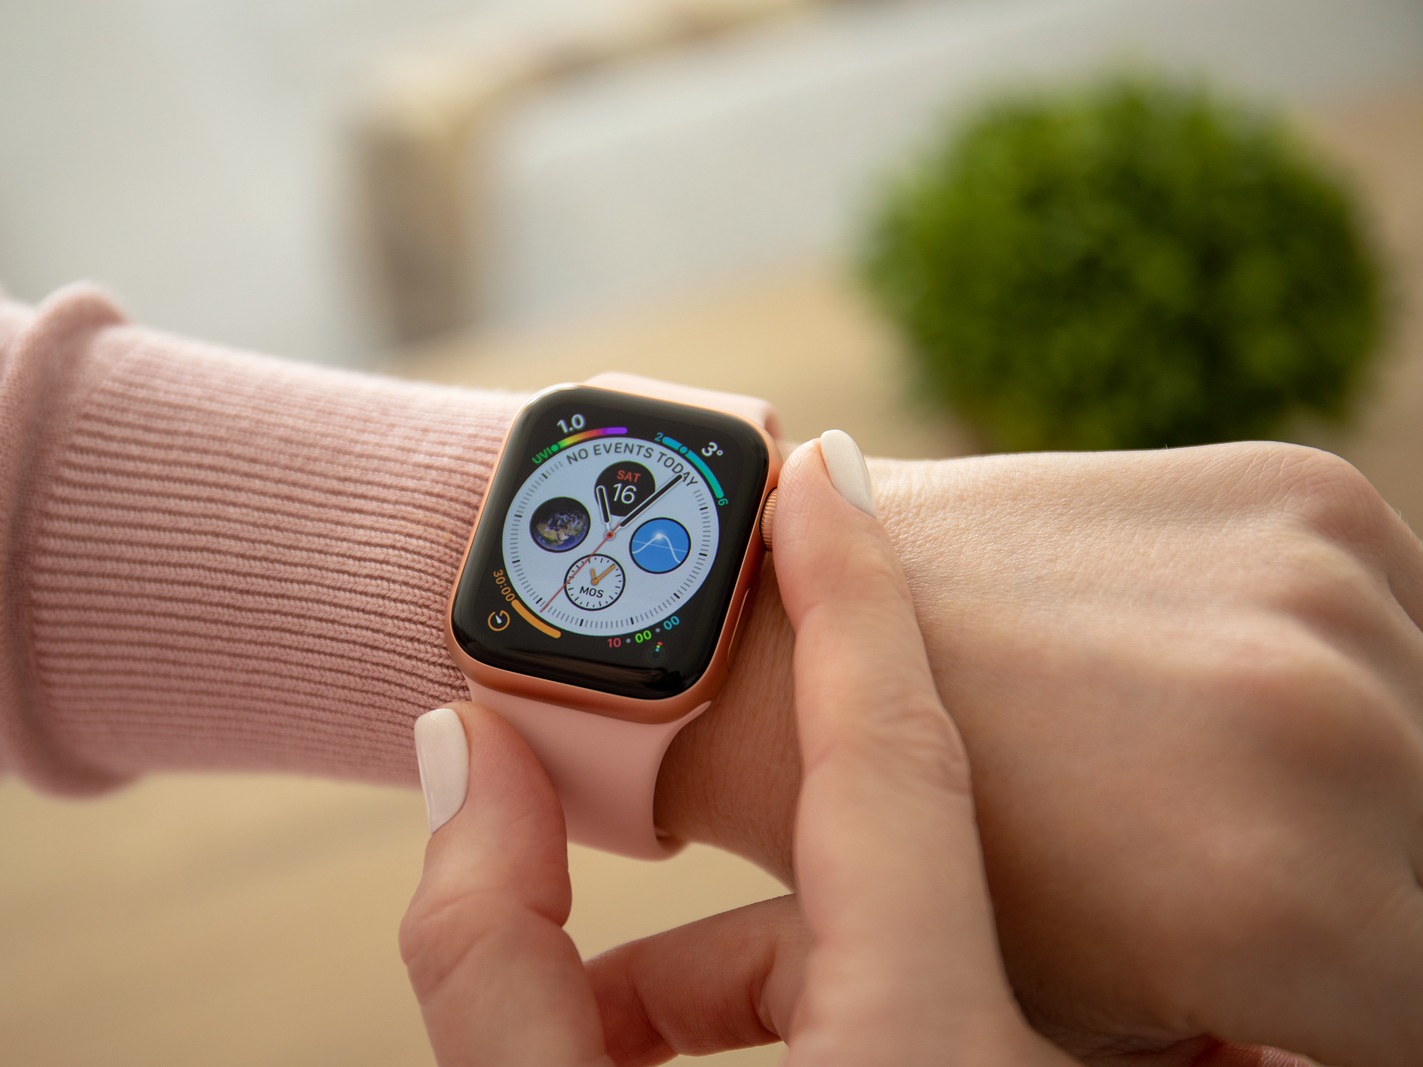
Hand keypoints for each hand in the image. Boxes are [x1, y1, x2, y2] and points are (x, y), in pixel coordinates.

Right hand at [401, 435, 1074, 1064]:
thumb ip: (493, 953)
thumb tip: (469, 755)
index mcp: (926, 1050)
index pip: (890, 758)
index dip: (844, 591)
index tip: (819, 470)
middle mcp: (1036, 1062)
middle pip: (885, 896)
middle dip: (724, 928)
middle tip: (611, 988)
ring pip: (927, 976)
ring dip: (777, 994)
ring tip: (638, 1058)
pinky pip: (972, 1030)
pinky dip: (856, 1032)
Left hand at [656, 441, 1422, 1063]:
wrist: (771, 627)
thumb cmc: (889, 858)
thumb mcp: (1091, 1006)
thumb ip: (1251, 1027)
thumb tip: (1333, 1009)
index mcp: (1285, 897)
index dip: (1360, 1001)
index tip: (1311, 986)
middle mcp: (1336, 725)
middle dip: (1363, 881)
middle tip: (1246, 870)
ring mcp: (1324, 588)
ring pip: (1422, 714)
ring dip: (1357, 763)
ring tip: (1207, 770)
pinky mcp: (1302, 495)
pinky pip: (1385, 609)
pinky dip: (1328, 658)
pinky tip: (1202, 679)